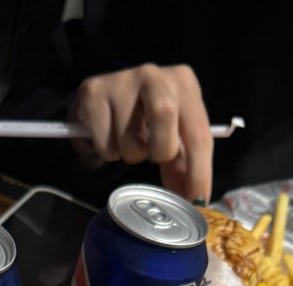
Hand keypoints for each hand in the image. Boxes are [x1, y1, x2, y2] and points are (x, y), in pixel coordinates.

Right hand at [72, 63, 211, 201]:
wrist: (100, 102)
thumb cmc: (142, 121)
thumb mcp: (170, 137)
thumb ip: (183, 166)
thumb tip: (195, 202)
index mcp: (183, 83)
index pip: (198, 130)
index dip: (199, 172)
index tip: (196, 202)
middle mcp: (153, 74)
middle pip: (165, 114)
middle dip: (160, 149)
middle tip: (151, 155)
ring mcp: (121, 80)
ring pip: (130, 137)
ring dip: (130, 154)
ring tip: (127, 144)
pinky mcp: (93, 93)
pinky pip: (104, 142)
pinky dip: (107, 152)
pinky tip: (107, 138)